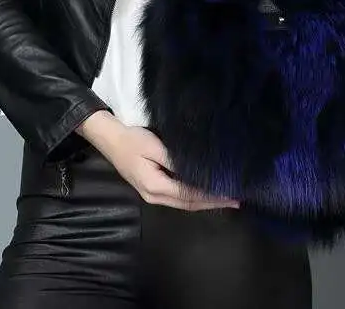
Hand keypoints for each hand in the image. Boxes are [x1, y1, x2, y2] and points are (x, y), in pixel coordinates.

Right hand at [102, 123, 240, 210]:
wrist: (110, 140)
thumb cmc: (132, 141)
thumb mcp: (154, 146)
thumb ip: (175, 160)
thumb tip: (198, 171)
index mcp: (156, 187)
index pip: (190, 195)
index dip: (211, 196)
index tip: (230, 194)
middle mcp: (155, 196)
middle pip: (188, 204)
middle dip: (212, 203)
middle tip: (235, 200)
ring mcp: (152, 195)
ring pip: (183, 202)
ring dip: (204, 201)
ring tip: (224, 198)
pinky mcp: (152, 189)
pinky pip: (177, 196)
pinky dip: (193, 196)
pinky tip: (203, 191)